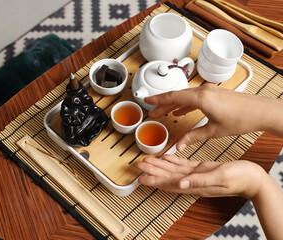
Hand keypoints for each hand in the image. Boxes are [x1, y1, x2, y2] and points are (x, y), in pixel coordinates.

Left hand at [136, 154, 266, 198]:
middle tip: (137, 165)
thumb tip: (180, 185)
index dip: (153, 180)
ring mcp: (196, 175)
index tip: (140, 178)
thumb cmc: (239, 178)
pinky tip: (167, 157)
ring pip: (172, 170)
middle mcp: (192, 181)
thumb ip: (199, 181)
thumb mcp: (219, 177)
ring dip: (159, 165)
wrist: (253, 179)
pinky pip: (183, 165)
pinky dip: (173, 160)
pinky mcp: (202, 169)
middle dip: (151, 170)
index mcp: (194, 184)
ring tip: (146, 160)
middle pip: (166, 176)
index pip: (168, 183)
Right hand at [144, 84, 282, 150]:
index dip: (158, 99)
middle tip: (152, 110)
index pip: (173, 97)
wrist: (261, 111)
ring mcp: (209, 91)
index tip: (147, 100)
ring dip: (173, 104)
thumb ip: (193, 137)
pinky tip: (181, 111)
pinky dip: (185, 104)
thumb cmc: (242, 119)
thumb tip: (179, 145)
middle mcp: (203, 91)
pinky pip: (194, 97)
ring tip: (164, 112)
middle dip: (163, 103)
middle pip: (176, 96)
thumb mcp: (213, 131)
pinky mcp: (214, 94)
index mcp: (201, 98)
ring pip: (185, 96)